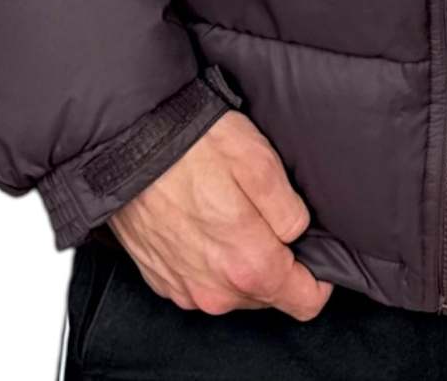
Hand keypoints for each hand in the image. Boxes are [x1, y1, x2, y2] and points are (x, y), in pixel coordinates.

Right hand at [109, 112, 331, 320]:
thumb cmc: (193, 148)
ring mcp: (185, 289)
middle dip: (277, 261)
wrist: (127, 145)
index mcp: (247, 264)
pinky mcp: (162, 279)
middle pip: (269, 293)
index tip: (315, 250)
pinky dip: (210, 259)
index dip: (318, 276)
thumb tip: (300, 235)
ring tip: (232, 211)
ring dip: (242, 260)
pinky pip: (202, 281)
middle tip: (266, 214)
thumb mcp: (261, 164)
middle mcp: (215, 290)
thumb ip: (289, 211)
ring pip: (235, 289)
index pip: (304, 300)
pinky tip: (204, 220)